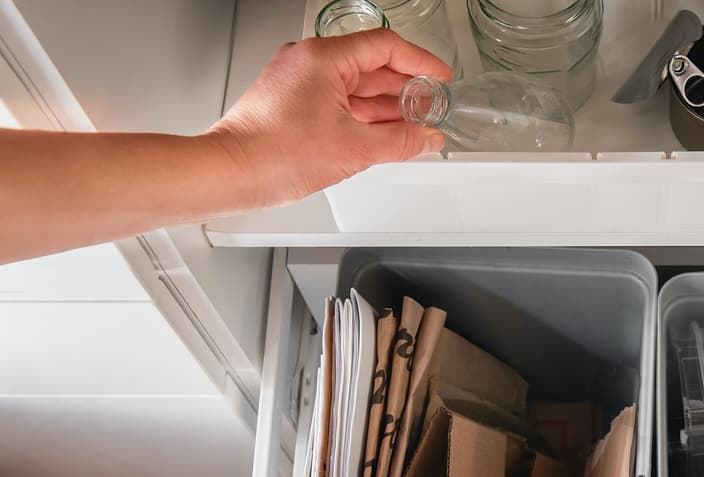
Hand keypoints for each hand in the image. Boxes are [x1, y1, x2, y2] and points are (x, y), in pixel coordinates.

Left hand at [207, 29, 450, 207]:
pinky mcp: (294, 103)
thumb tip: (427, 139)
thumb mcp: (354, 148)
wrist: (233, 172)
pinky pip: (339, 102)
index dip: (420, 63)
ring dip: (386, 106)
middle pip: (372, 66)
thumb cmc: (274, 153)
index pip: (385, 47)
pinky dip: (364, 116)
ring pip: (356, 87)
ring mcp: (300, 82)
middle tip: (432, 108)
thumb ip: (400, 141)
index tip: (439, 77)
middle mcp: (309, 62)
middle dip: (405, 89)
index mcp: (324, 58)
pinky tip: (383, 134)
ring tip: (413, 125)